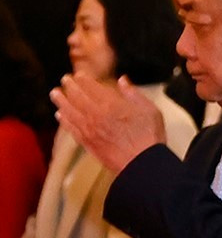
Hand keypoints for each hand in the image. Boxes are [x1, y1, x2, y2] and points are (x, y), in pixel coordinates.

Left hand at [50, 73, 165, 173]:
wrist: (142, 163)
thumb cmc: (149, 136)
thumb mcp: (150, 110)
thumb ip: (134, 94)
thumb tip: (123, 80)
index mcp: (112, 104)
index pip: (92, 87)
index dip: (84, 79)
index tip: (79, 74)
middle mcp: (96, 114)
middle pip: (77, 96)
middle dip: (69, 86)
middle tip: (64, 79)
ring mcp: (89, 129)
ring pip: (70, 111)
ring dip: (61, 101)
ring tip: (55, 94)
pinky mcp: (87, 142)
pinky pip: (71, 128)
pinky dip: (64, 120)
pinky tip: (60, 115)